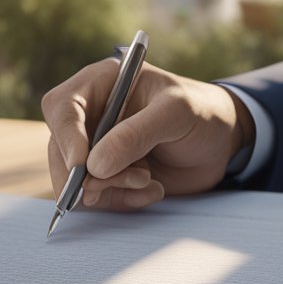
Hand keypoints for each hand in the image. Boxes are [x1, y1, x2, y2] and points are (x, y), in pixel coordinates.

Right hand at [42, 60, 251, 210]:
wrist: (221, 142)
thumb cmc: (202, 112)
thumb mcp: (176, 113)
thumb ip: (136, 134)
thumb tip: (94, 166)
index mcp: (100, 84)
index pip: (62, 107)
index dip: (66, 137)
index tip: (82, 166)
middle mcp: (90, 115)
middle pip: (61, 150)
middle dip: (90, 175)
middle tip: (132, 179)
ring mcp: (96, 148)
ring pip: (76, 180)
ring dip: (111, 189)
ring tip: (148, 180)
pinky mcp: (106, 175)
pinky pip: (97, 198)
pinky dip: (122, 200)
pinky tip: (151, 189)